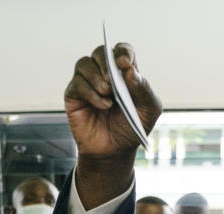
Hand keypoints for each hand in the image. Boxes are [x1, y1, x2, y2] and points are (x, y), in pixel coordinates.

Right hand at [65, 43, 161, 159]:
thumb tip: (130, 70)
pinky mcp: (74, 95)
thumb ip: (144, 89)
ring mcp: (88, 82)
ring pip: (85, 63)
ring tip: (108, 94)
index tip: (124, 63)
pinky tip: (103, 105)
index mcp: (125, 73)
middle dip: (106, 63)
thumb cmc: (131, 128)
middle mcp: (105, 74)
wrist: (114, 152)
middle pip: (101, 51)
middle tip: (112, 81)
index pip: (122, 51)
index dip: (123, 51)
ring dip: (97, 78)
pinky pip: (77, 83)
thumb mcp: (149, 111)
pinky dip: (91, 93)